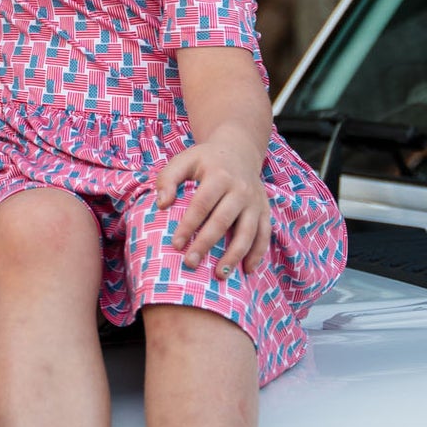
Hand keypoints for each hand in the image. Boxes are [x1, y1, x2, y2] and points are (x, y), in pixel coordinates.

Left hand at [154, 138, 271, 275]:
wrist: (238, 151)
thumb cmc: (205, 161)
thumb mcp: (184, 160)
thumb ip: (168, 179)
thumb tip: (162, 204)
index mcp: (219, 175)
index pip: (202, 204)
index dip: (188, 225)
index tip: (176, 245)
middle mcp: (240, 189)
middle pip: (223, 220)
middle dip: (207, 244)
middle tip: (190, 264)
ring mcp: (255, 201)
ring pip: (248, 232)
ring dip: (234, 255)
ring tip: (219, 275)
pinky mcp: (265, 210)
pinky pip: (264, 234)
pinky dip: (258, 253)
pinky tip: (247, 270)